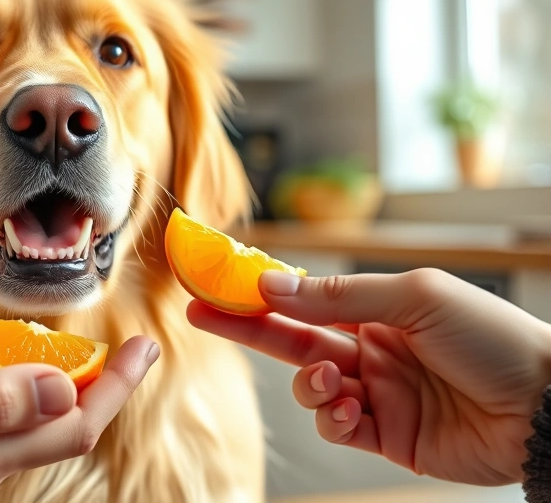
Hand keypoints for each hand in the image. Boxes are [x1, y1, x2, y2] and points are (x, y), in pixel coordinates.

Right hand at [0, 336, 158, 501]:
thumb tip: (62, 388)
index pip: (75, 423)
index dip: (116, 387)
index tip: (143, 349)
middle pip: (62, 421)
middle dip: (102, 384)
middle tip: (129, 346)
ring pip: (28, 413)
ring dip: (55, 379)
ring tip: (64, 340)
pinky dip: (2, 376)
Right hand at [188, 268, 550, 485]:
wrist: (545, 406)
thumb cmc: (490, 337)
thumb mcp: (413, 297)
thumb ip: (338, 295)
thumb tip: (271, 284)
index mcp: (379, 310)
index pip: (305, 298)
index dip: (260, 292)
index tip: (218, 282)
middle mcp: (371, 349)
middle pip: (292, 339)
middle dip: (247, 328)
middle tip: (201, 314)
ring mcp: (377, 393)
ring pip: (309, 387)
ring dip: (308, 384)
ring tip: (333, 381)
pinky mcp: (385, 436)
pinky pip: (336, 426)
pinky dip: (332, 417)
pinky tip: (352, 408)